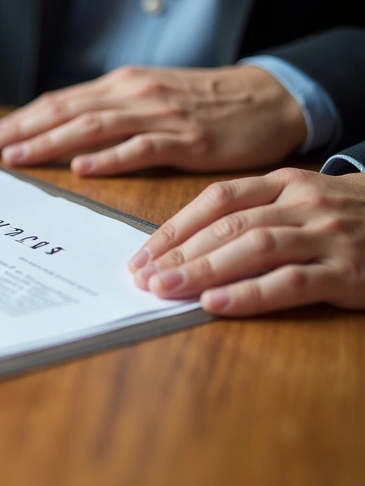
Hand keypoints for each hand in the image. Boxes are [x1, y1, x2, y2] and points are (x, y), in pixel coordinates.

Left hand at [0, 66, 307, 175]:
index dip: (23, 119)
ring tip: (18, 157)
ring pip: (95, 127)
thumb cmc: (204, 103)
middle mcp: (135, 94)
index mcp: (122, 85)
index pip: (61, 102)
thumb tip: (62, 132)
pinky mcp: (188, 140)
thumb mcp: (150, 96)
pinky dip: (109, 157)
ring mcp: (161, 116)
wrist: (268, 98)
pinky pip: (142, 148)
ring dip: (52, 143)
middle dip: (24, 131)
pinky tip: (83, 167)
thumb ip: (111, 110)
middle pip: (68, 112)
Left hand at [127, 168, 364, 315]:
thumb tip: (182, 247)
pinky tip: (215, 304)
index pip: (215, 200)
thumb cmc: (343, 217)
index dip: (174, 228)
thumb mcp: (297, 201)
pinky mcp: (348, 271)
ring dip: (204, 270)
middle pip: (228, 226)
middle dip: (179, 254)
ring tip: (166, 290)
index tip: (140, 255)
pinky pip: (291, 283)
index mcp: (282, 182)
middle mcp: (302, 203)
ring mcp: (327, 235)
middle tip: (143, 278)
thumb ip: (249, 214)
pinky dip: (250, 294)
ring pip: (254, 248)